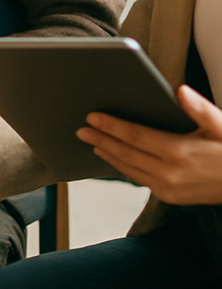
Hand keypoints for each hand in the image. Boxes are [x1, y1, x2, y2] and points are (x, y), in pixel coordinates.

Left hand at [76, 85, 221, 204]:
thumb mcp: (221, 126)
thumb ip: (200, 109)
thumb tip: (180, 91)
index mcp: (179, 152)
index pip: (135, 136)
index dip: (111, 126)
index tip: (92, 117)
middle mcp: (170, 174)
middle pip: (126, 153)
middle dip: (101, 139)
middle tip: (81, 129)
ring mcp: (169, 188)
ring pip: (129, 169)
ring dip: (109, 155)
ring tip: (92, 141)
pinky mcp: (170, 197)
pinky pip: (140, 179)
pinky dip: (124, 167)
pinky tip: (114, 157)